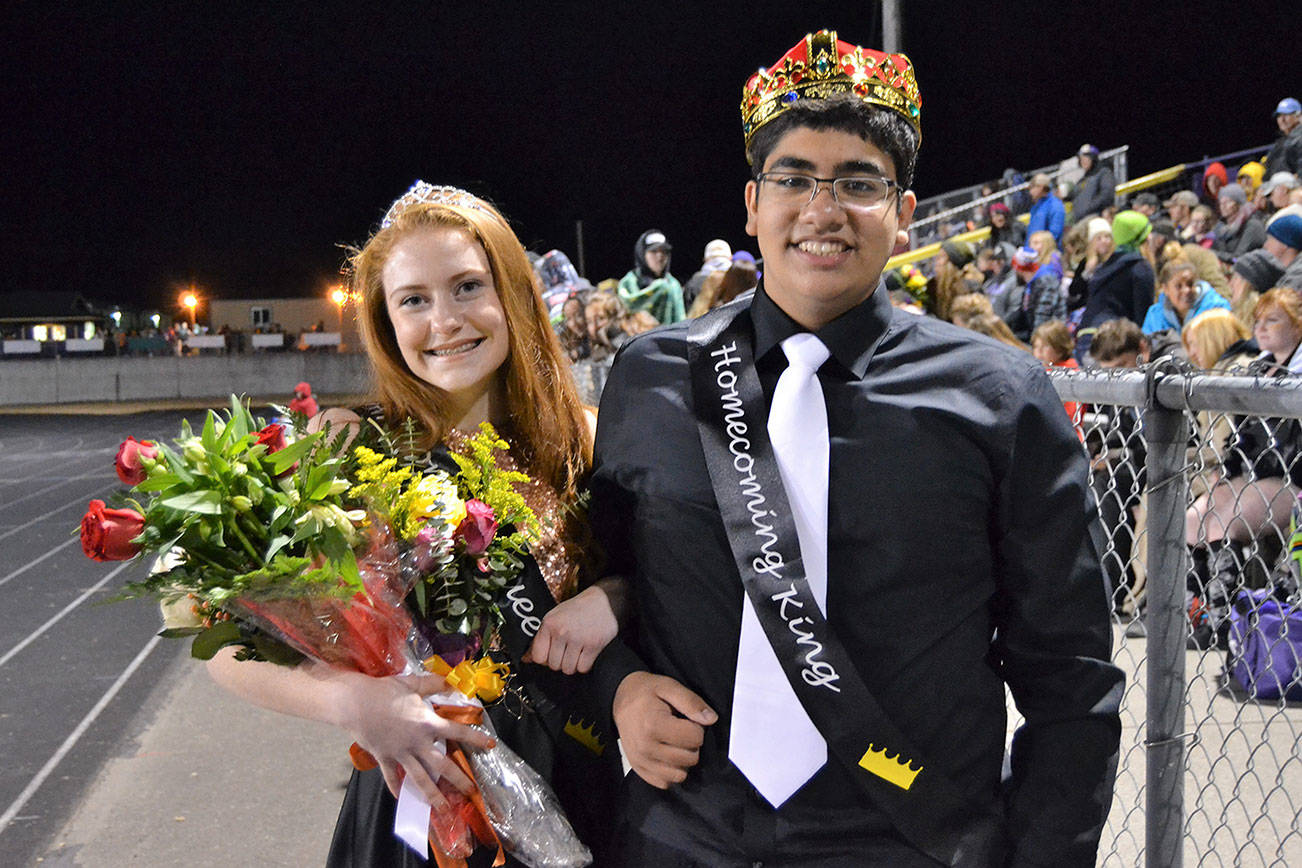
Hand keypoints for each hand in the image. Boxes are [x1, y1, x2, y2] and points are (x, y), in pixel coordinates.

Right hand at [334, 668, 495, 805]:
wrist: (356, 703)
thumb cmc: (385, 691)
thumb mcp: (412, 683)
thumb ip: (434, 684)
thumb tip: (452, 682)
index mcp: (427, 723)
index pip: (457, 732)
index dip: (475, 738)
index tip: (491, 745)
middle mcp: (417, 742)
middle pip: (442, 765)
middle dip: (458, 779)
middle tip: (471, 791)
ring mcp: (401, 753)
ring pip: (419, 778)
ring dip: (432, 794)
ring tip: (442, 808)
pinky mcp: (385, 758)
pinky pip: (392, 776)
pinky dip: (396, 788)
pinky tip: (401, 799)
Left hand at [524, 582, 620, 673]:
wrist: (603, 601)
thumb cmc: (576, 610)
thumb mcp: (554, 618)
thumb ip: (540, 639)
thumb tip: (526, 659)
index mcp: (549, 624)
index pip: (538, 657)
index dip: (545, 659)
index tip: (552, 653)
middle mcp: (562, 631)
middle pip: (554, 665)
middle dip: (560, 661)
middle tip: (567, 650)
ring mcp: (578, 638)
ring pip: (568, 669)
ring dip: (573, 664)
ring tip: (577, 651)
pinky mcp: (594, 645)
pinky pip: (583, 668)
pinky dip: (585, 664)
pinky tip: (586, 653)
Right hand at [613, 671, 716, 788]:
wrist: (620, 699)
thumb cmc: (646, 692)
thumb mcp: (670, 687)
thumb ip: (691, 702)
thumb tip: (711, 719)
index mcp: (654, 725)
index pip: (695, 738)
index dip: (697, 727)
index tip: (686, 720)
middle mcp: (646, 747)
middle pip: (690, 758)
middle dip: (692, 745)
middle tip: (681, 731)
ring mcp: (641, 761)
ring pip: (679, 776)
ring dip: (683, 761)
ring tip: (675, 744)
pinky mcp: (638, 770)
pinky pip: (664, 783)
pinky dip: (670, 772)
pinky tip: (668, 756)